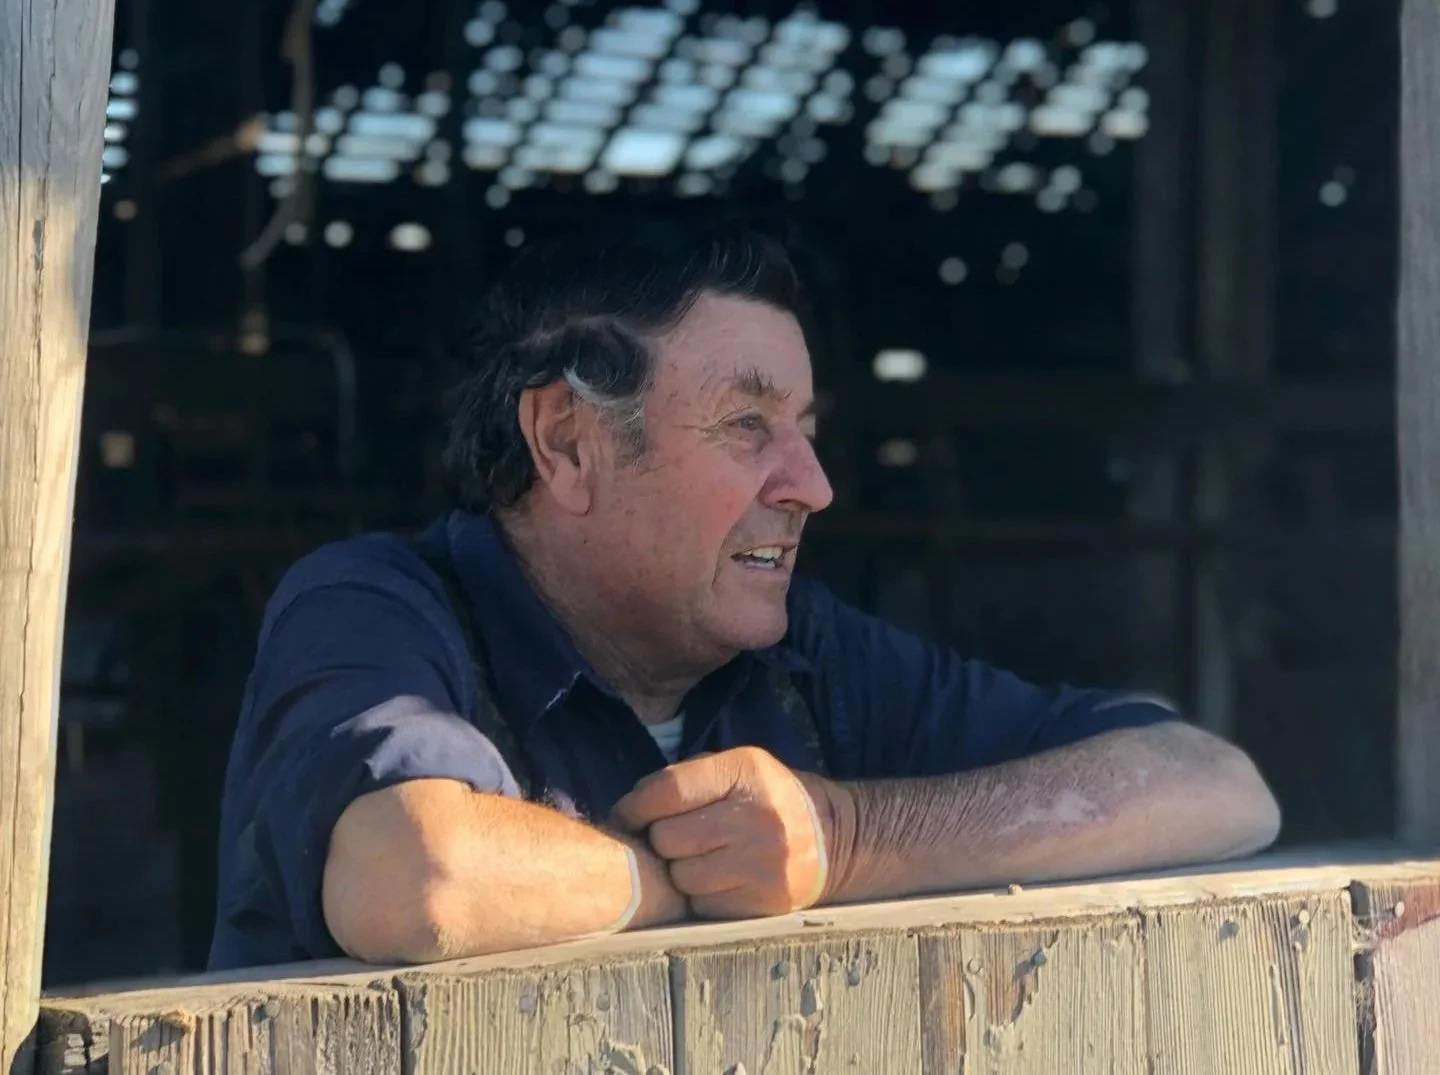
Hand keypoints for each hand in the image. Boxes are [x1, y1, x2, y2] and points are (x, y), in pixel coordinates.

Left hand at [610, 746, 838, 918]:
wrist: (835, 839)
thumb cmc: (770, 799)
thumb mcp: (739, 767)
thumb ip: (687, 777)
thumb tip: (630, 806)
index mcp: (745, 772)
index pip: (669, 791)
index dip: (635, 806)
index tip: (626, 815)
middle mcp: (754, 816)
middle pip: (668, 837)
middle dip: (660, 839)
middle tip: (672, 838)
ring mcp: (761, 863)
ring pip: (682, 876)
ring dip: (679, 870)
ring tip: (698, 859)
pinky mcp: (764, 902)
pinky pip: (703, 905)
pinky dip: (701, 895)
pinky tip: (718, 880)